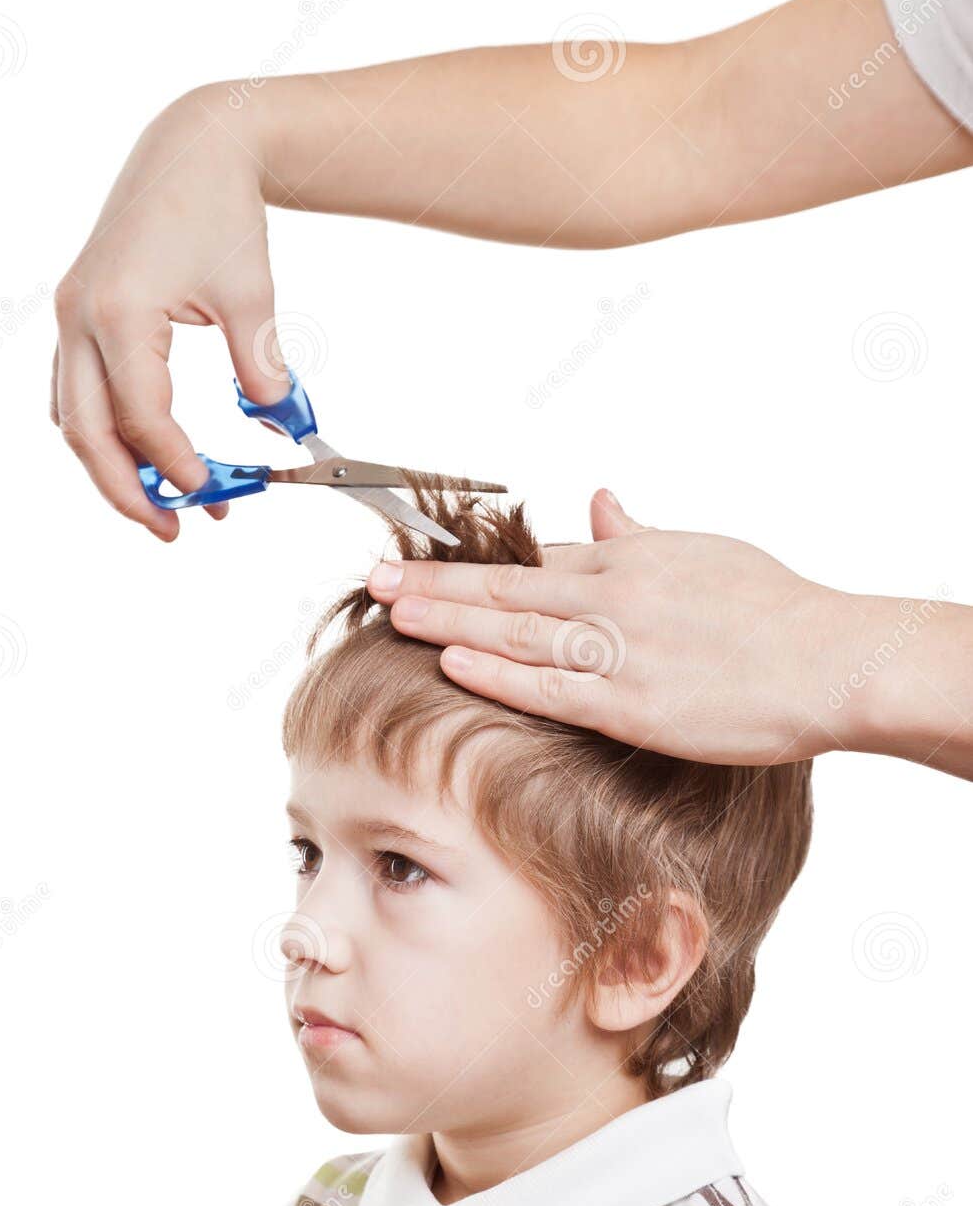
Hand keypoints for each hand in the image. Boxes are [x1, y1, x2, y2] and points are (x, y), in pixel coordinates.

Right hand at [50, 84, 289, 540]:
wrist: (194, 147)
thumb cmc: (221, 211)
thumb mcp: (251, 294)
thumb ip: (261, 366)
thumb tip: (278, 425)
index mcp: (119, 312)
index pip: (142, 418)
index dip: (176, 466)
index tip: (212, 496)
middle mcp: (80, 317)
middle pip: (88, 435)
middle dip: (129, 492)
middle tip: (172, 531)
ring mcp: (71, 316)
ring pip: (73, 419)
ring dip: (112, 469)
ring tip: (162, 504)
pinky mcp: (77, 315)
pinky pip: (74, 392)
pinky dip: (102, 432)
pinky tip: (142, 455)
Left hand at [366, 489, 871, 765]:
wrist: (831, 659)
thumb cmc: (779, 610)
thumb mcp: (705, 552)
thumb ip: (641, 534)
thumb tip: (601, 502)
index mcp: (631, 557)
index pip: (534, 554)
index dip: (471, 558)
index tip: (423, 556)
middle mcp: (615, 594)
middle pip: (506, 583)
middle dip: (434, 581)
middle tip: (375, 576)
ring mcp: (620, 648)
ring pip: (515, 629)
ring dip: (447, 619)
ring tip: (392, 610)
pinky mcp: (632, 703)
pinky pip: (548, 686)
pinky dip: (496, 671)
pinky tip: (450, 661)